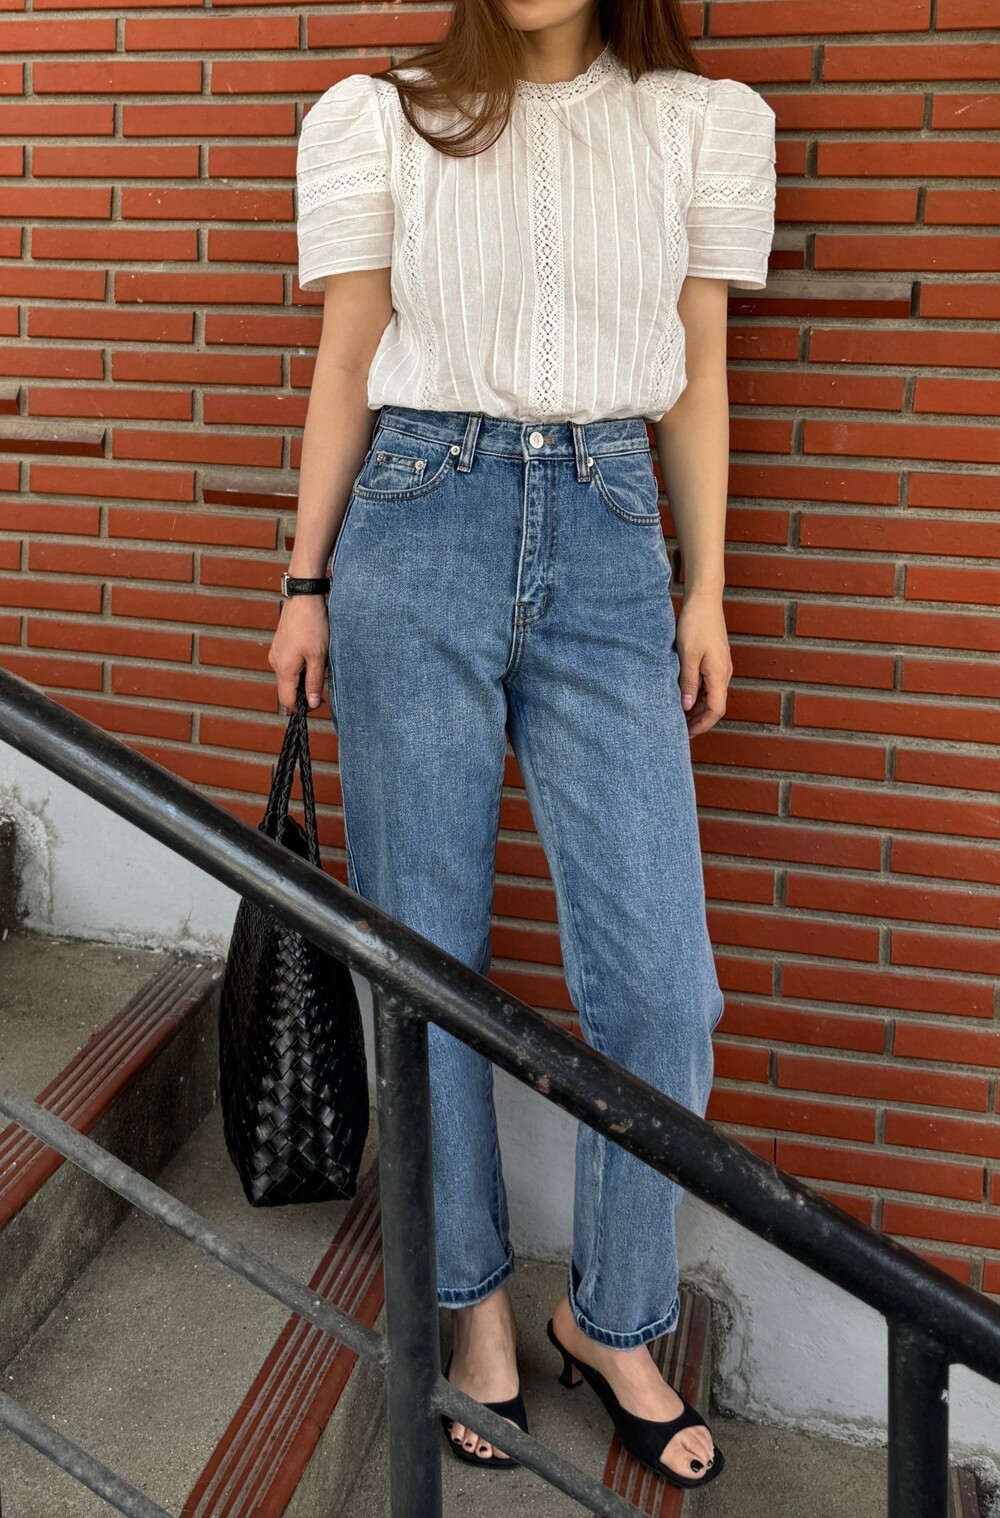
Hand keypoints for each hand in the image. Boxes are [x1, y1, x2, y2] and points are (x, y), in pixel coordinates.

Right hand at [268, 596, 328, 713]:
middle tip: (323, 686)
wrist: (304, 598)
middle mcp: (275, 663)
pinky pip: (288, 665)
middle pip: (287, 690)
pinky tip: (312, 658)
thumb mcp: (318, 657)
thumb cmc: (312, 625)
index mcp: (283, 669)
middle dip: (304, 693)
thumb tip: (313, 704)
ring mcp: (276, 654)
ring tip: (319, 667)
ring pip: (288, 677)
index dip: (302, 707)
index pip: (286, 701)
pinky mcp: (280, 646)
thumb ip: (314, 683)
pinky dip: (299, 668)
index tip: (318, 703)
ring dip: (303, 679)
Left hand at [675, 588, 731, 737]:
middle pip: (714, 706)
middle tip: (678, 729)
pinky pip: (708, 684)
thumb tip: (686, 707)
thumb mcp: (688, 655)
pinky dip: (696, 694)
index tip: (687, 734)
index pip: (716, 710)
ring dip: (696, 708)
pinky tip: (682, 696)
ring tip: (677, 716)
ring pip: (711, 696)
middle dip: (698, 720)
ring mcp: (720, 666)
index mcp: (719, 674)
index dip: (702, 725)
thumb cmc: (695, 624)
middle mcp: (724, 673)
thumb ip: (688, 682)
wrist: (704, 599)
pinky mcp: (715, 660)